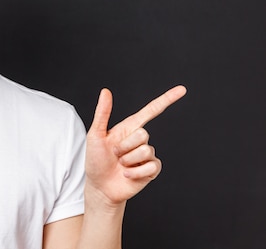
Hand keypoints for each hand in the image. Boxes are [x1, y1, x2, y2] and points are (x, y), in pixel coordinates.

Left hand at [84, 86, 185, 205]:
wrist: (100, 187)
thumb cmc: (95, 160)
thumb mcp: (95, 135)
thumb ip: (102, 113)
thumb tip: (106, 91)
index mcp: (128, 128)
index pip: (151, 111)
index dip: (166, 100)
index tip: (182, 90)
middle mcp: (140, 139)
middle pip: (143, 134)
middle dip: (125, 146)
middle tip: (115, 154)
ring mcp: (147, 155)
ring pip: (145, 151)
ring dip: (128, 160)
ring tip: (120, 165)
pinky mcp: (152, 170)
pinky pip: (151, 166)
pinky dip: (135, 172)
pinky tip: (127, 175)